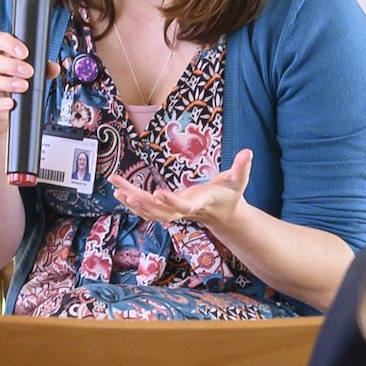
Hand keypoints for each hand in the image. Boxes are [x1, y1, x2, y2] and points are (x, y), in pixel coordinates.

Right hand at [0, 30, 34, 136]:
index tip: (25, 52)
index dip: (10, 43)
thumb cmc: (9, 93)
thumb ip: (40, 71)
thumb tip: (53, 68)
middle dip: (11, 66)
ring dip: (6, 83)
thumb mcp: (25, 79)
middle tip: (29, 73)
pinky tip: (9, 104)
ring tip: (23, 87)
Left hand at [112, 149, 252, 231]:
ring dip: (131, 200)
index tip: (157, 193)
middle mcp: (183, 210)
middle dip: (141, 202)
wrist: (223, 213)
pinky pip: (146, 209)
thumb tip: (249, 152)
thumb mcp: (238, 181)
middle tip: (125, 191)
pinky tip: (119, 191)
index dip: (171, 200)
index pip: (183, 204)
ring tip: (116, 187)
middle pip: (159, 210)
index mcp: (198, 203)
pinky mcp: (167, 209)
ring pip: (149, 211)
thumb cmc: (230, 195)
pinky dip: (132, 202)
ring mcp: (173, 211)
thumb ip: (242, 168)